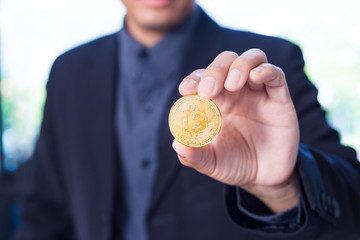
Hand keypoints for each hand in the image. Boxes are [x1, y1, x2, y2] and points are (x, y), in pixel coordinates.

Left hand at [173, 49, 299, 212]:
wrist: (264, 178)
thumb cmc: (234, 165)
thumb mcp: (210, 163)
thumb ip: (193, 155)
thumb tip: (178, 143)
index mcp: (215, 102)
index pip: (202, 78)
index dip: (193, 79)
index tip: (186, 90)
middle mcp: (236, 92)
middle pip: (224, 62)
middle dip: (214, 71)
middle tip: (208, 91)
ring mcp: (258, 92)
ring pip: (250, 59)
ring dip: (238, 65)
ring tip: (232, 85)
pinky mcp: (279, 98)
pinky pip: (275, 74)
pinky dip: (265, 70)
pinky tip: (255, 77)